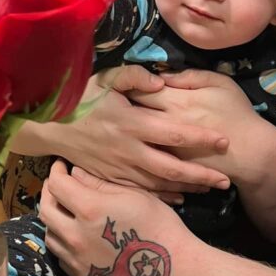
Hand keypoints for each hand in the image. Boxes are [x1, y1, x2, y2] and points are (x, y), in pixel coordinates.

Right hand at [32, 65, 230, 197]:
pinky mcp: (112, 178)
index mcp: (131, 123)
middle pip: (172, 167)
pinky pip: (142, 190)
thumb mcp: (105, 78)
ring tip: (210, 188)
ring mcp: (120, 168)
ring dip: (186, 187)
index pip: (174, 132)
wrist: (49, 126)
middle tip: (226, 180)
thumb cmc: (80, 98)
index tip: (224, 141)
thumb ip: (134, 77)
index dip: (200, 138)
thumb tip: (162, 81)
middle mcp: (129, 150)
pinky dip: (162, 196)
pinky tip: (179, 197)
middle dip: (201, 175)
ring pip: (160, 183)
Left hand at [40, 160, 194, 275]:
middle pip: (45, 209)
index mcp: (89, 210)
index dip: (56, 171)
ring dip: (54, 218)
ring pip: (49, 234)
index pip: (57, 185)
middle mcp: (75, 236)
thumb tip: (75, 173)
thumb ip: (99, 184)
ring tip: (66, 209)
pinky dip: (63, 241)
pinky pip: (61, 256)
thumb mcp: (133, 195)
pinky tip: (76, 235)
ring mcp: (76, 261)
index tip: (62, 165)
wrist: (172, 271)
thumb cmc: (159, 225)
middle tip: (59, 184)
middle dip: (49, 192)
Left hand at [128, 69, 264, 181]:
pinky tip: (131, 146)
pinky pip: (145, 156)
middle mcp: (165, 124)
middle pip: (132, 113)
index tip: (122, 82)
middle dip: (119, 107)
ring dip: (124, 129)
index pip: (140, 89)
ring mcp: (165, 147)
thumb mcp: (219, 83)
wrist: (251, 153)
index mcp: (176, 101)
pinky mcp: (168, 166)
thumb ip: (189, 76)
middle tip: (112, 102)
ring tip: (117, 123)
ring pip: (134, 136)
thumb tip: (162, 75)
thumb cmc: (238, 113)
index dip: (128, 85)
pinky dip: (135, 151)